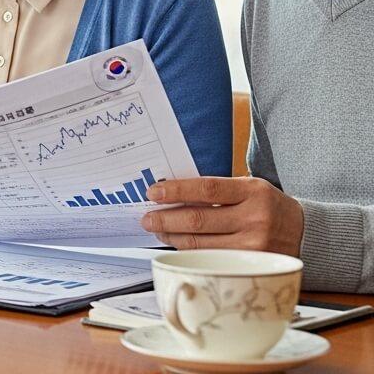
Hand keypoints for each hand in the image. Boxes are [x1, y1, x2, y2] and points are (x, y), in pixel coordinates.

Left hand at [140, 176, 303, 255]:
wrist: (306, 232)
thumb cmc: (268, 206)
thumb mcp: (249, 188)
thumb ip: (217, 192)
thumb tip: (171, 195)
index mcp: (253, 191)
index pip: (207, 189)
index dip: (176, 191)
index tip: (153, 192)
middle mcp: (256, 218)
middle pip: (199, 219)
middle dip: (165, 219)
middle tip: (147, 218)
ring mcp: (255, 245)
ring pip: (201, 243)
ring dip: (172, 236)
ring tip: (157, 230)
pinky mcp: (252, 265)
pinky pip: (211, 257)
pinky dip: (189, 250)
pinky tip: (177, 243)